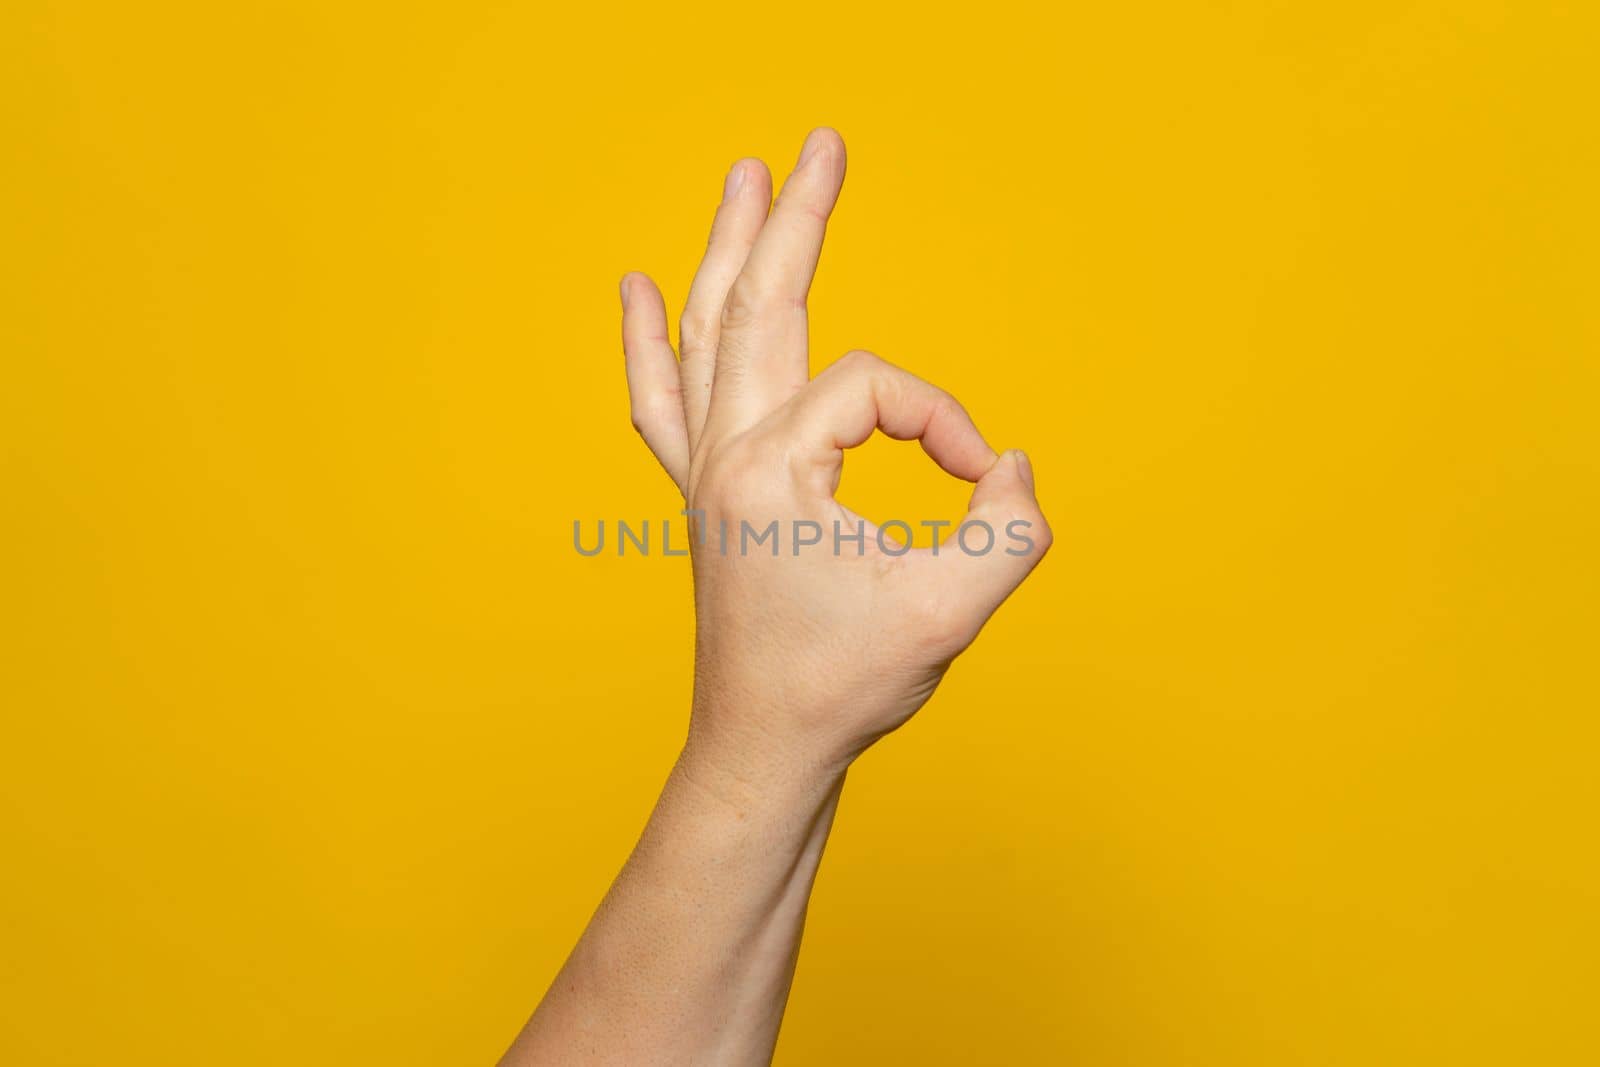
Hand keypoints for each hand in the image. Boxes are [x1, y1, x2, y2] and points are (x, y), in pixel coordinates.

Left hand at [619, 128, 1051, 790]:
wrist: (763, 748)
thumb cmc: (842, 686)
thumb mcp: (948, 613)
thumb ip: (1009, 531)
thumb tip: (1008, 466)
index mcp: (773, 467)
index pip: (878, 390)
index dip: (945, 423)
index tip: (984, 484)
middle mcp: (725, 453)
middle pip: (760, 303)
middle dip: (796, 218)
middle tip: (820, 142)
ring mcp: (705, 470)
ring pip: (707, 333)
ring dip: (728, 250)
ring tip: (743, 178)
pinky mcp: (704, 494)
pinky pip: (663, 398)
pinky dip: (648, 340)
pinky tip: (635, 291)